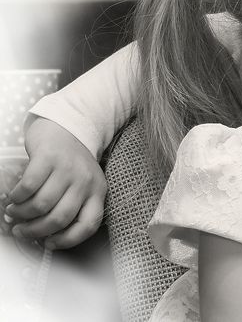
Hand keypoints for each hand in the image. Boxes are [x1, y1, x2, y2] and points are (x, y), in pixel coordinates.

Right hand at [5, 118, 106, 248]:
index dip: (68, 240)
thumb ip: (73, 205)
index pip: (89, 224)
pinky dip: (17, 197)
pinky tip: (14, 197)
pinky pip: (29, 186)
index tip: (49, 244)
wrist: (67, 128)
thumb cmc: (71, 164)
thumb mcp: (83, 185)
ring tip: (15, 212)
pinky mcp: (48, 157)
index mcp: (98, 191)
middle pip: (60, 218)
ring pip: (42, 204)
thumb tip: (47, 235)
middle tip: (22, 231)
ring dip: (22, 214)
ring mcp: (67, 168)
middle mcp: (85, 181)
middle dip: (36, 231)